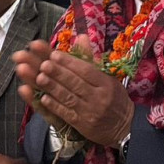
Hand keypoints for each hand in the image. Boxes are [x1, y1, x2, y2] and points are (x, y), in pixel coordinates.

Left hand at [17, 35, 133, 146]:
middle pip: (76, 83)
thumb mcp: (108, 77)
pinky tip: (44, 98)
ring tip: (40, 78)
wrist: (124, 126)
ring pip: (69, 97)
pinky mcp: (83, 125)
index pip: (87, 71)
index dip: (70, 62)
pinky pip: (67, 113)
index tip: (54, 54)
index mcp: (106, 83)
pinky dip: (55, 106)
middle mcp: (99, 97)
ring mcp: (90, 112)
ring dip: (53, 87)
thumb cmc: (114, 98)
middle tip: (44, 64)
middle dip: (58, 73)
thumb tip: (81, 36)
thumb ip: (92, 59)